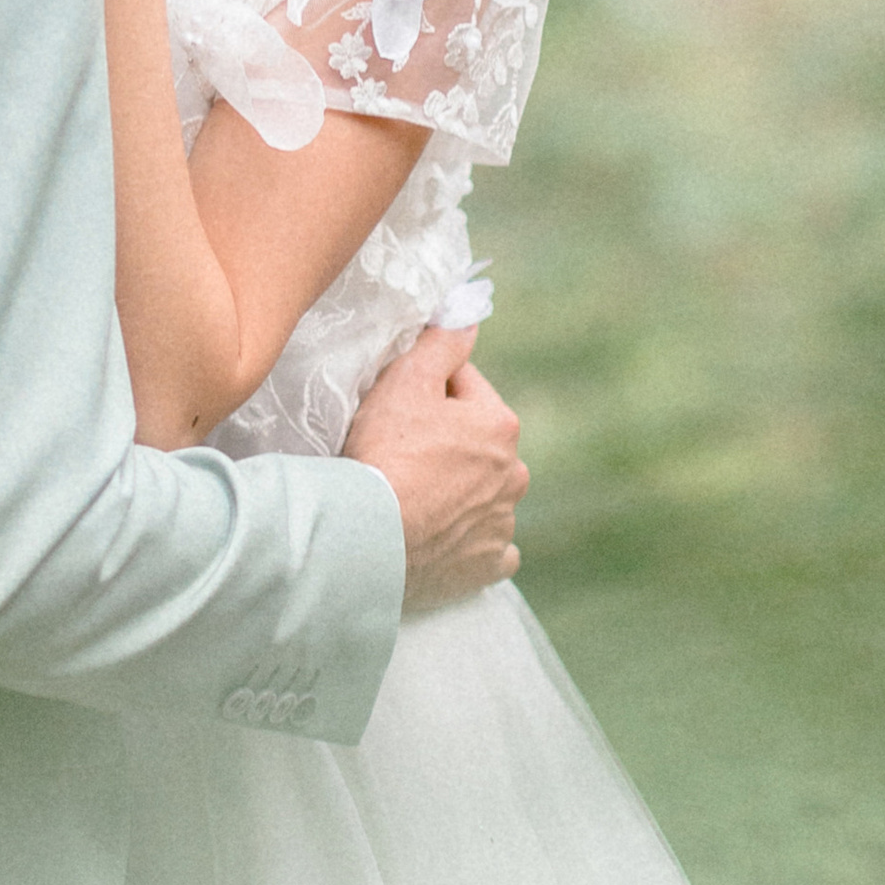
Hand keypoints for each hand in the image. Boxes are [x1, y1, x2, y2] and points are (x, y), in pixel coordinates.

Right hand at [343, 324, 526, 611]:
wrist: (371, 536)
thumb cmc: (386, 452)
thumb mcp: (406, 381)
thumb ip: (442, 345)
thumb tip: (468, 317)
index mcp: (501, 425)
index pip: (465, 387)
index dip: (427, 390)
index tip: (397, 405)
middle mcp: (513, 474)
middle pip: (477, 444)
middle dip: (449, 443)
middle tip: (400, 452)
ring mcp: (503, 524)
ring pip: (485, 497)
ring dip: (460, 493)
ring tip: (415, 497)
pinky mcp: (488, 566)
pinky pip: (489, 548)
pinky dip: (470, 541)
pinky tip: (442, 538)